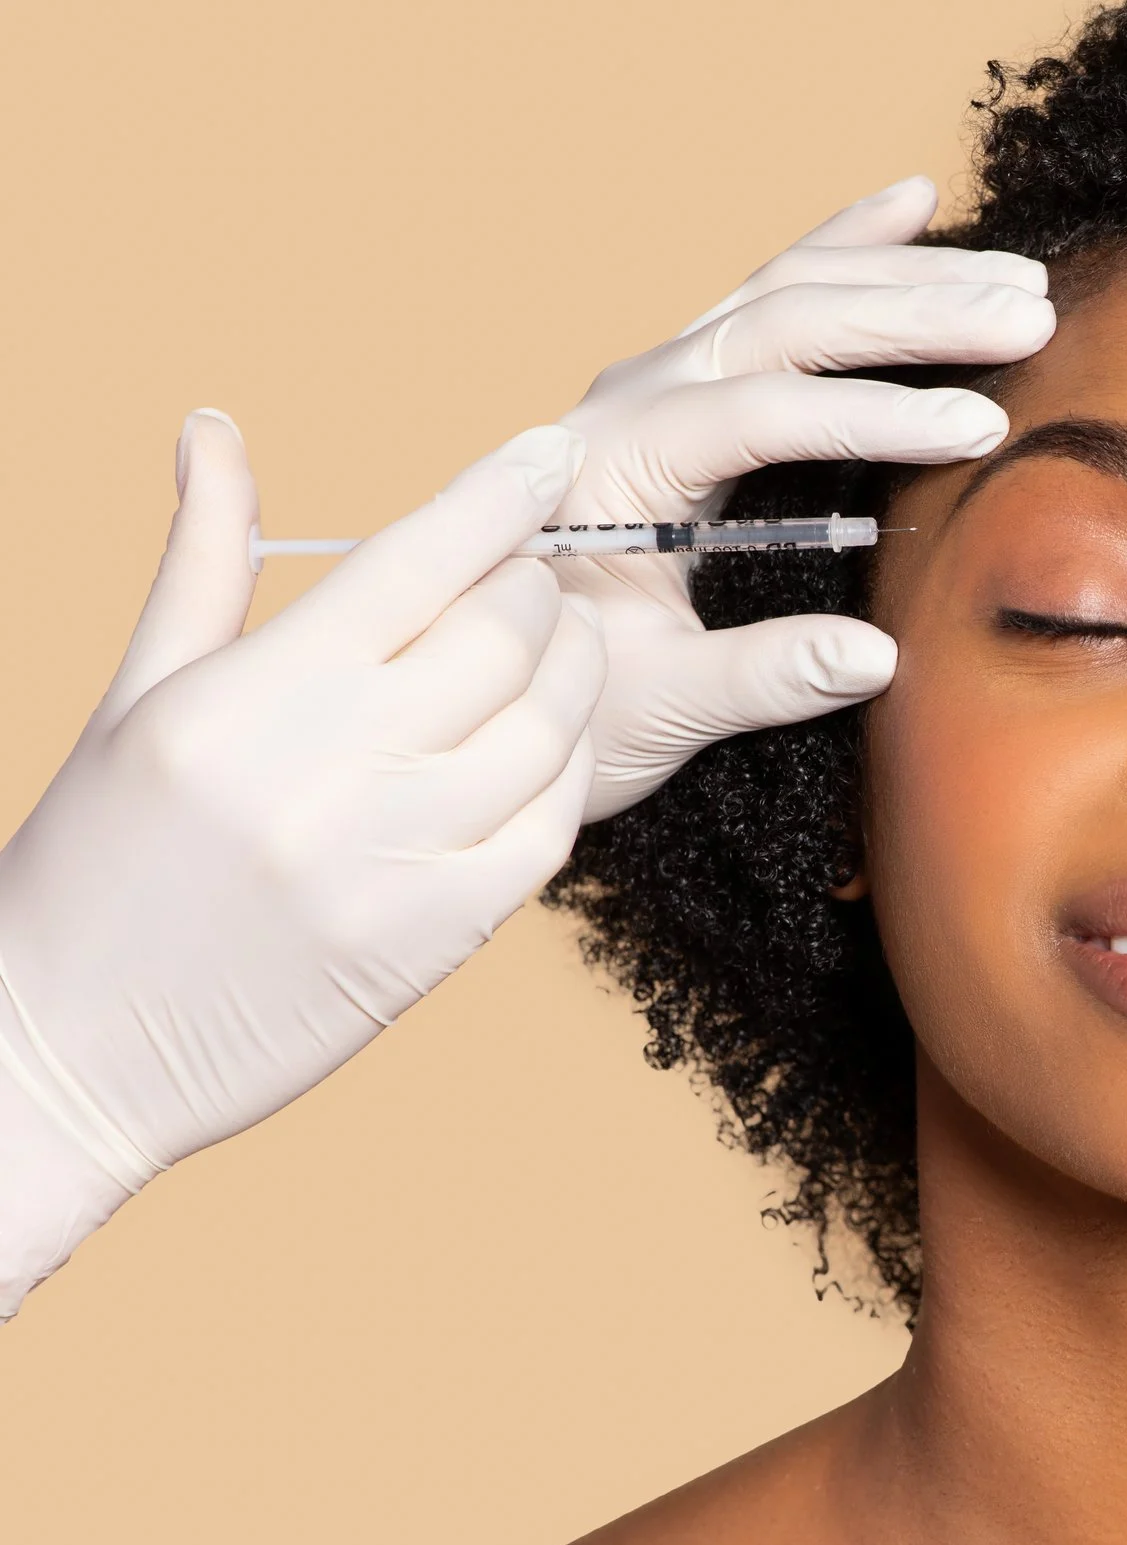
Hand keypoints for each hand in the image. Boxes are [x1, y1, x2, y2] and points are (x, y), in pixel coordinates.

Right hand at [0, 413, 602, 1314]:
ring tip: (557, 647)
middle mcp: (329, 771)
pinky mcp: (437, 939)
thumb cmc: (96, 861)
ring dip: (573, 671)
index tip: (546, 452)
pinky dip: (565, 771)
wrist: (67, 1050)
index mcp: (249, 697)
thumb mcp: (139, 698)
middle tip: (533, 575)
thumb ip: (205, 560)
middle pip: (500, 636)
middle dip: (536, 586)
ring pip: (546, 728)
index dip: (496, 494)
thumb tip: (214, 426)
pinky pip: (548, 827)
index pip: (411, 561)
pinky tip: (547, 744)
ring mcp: (393, 860)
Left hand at [550, 174, 1054, 819]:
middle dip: (915, 315)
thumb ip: (760, 678)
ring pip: (788, 295)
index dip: (871, 415)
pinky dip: (846, 250)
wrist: (487, 676)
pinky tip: (912, 204)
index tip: (976, 431)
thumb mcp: (654, 709)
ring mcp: (661, 382)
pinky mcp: (690, 388)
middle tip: (1028, 320)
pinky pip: (771, 298)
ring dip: (907, 282)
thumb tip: (878, 656)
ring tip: (1018, 286)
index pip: (757, 413)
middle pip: (784, 323)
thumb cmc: (563, 699)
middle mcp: (633, 399)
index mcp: (613, 467)